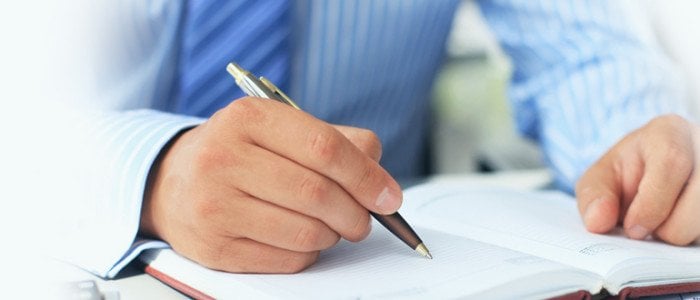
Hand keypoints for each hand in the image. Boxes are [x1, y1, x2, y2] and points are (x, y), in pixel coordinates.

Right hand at [140, 97, 402, 272]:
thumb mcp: (281, 130)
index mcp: (248, 118)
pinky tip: (302, 239)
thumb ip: (336, 142)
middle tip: (365, 219)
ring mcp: (213, 205)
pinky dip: (309, 254)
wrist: (173, 182)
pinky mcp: (213, 248)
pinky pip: (287, 260)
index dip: (366, 175)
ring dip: (333, 235)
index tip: (389, 196)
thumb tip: (380, 178)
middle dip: (356, 213)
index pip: (324, 148)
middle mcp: (223, 158)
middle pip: (317, 194)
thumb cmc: (242, 154)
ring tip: (331, 226)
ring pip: (306, 233)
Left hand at [576, 114, 699, 245]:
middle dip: (670, 228)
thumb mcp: (601, 178)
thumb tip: (598, 221)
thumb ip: (594, 196)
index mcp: (669, 133)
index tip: (634, 228)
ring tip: (665, 223)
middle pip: (699, 198)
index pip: (671, 163)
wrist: (652, 174)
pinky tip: (681, 225)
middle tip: (648, 229)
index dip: (652, 204)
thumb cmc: (628, 173)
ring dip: (685, 235)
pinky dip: (694, 236)